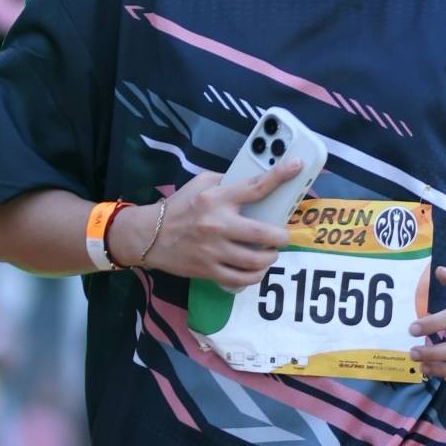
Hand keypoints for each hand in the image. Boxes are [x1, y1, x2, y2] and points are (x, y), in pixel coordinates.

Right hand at [145, 157, 302, 287]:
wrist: (149, 236)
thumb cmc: (178, 207)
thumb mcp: (200, 184)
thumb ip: (227, 181)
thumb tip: (253, 181)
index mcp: (216, 199)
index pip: (254, 186)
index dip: (280, 176)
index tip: (297, 166)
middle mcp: (217, 225)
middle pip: (263, 233)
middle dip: (281, 237)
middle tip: (281, 236)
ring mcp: (213, 251)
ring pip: (255, 260)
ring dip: (270, 257)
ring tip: (270, 253)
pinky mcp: (208, 270)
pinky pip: (241, 279)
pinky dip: (255, 275)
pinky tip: (257, 270)